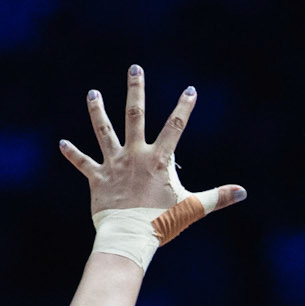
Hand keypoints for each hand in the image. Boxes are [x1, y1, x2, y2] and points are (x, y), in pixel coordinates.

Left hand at [59, 66, 245, 217]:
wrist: (130, 237)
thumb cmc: (162, 223)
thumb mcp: (192, 208)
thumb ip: (217, 197)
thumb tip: (243, 193)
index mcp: (158, 160)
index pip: (174, 127)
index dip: (184, 108)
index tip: (190, 90)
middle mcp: (134, 155)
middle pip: (134, 116)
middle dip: (135, 91)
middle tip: (134, 69)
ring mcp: (114, 165)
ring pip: (104, 132)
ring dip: (97, 112)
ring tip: (92, 94)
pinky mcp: (97, 179)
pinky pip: (83, 163)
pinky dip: (72, 154)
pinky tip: (61, 144)